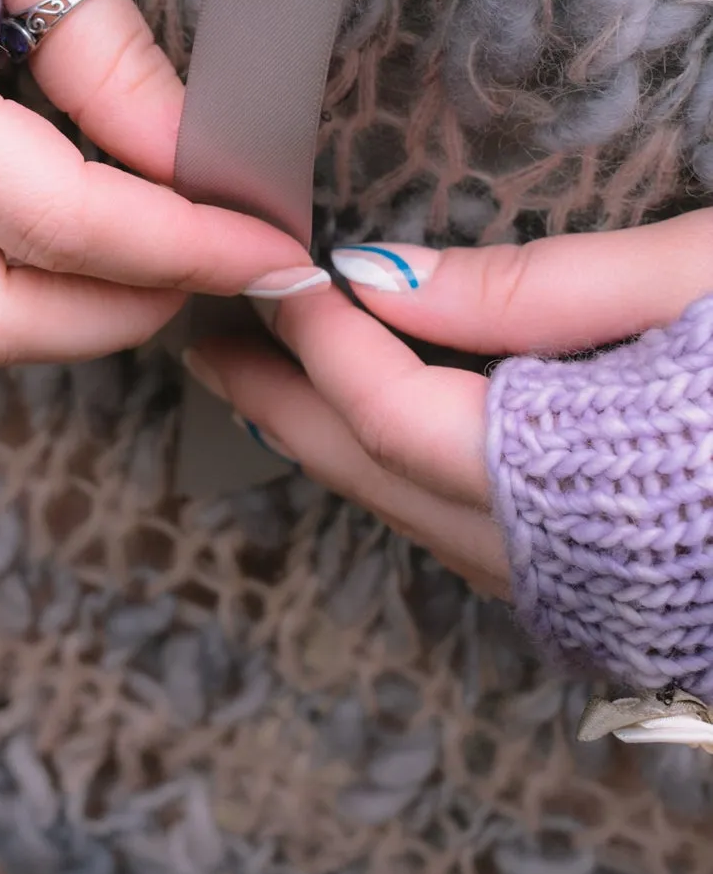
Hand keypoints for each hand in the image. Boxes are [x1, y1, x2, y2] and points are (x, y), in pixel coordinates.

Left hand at [187, 211, 712, 595]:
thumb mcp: (694, 280)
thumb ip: (532, 287)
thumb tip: (378, 277)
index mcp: (584, 479)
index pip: (395, 411)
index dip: (321, 339)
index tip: (272, 271)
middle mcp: (575, 563)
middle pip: (382, 479)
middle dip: (284, 404)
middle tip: (209, 342)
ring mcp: (594, 599)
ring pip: (418, 522)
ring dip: (334, 447)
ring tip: (268, 380)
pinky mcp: (614, 602)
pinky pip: (469, 544)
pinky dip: (400, 481)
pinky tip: (374, 437)